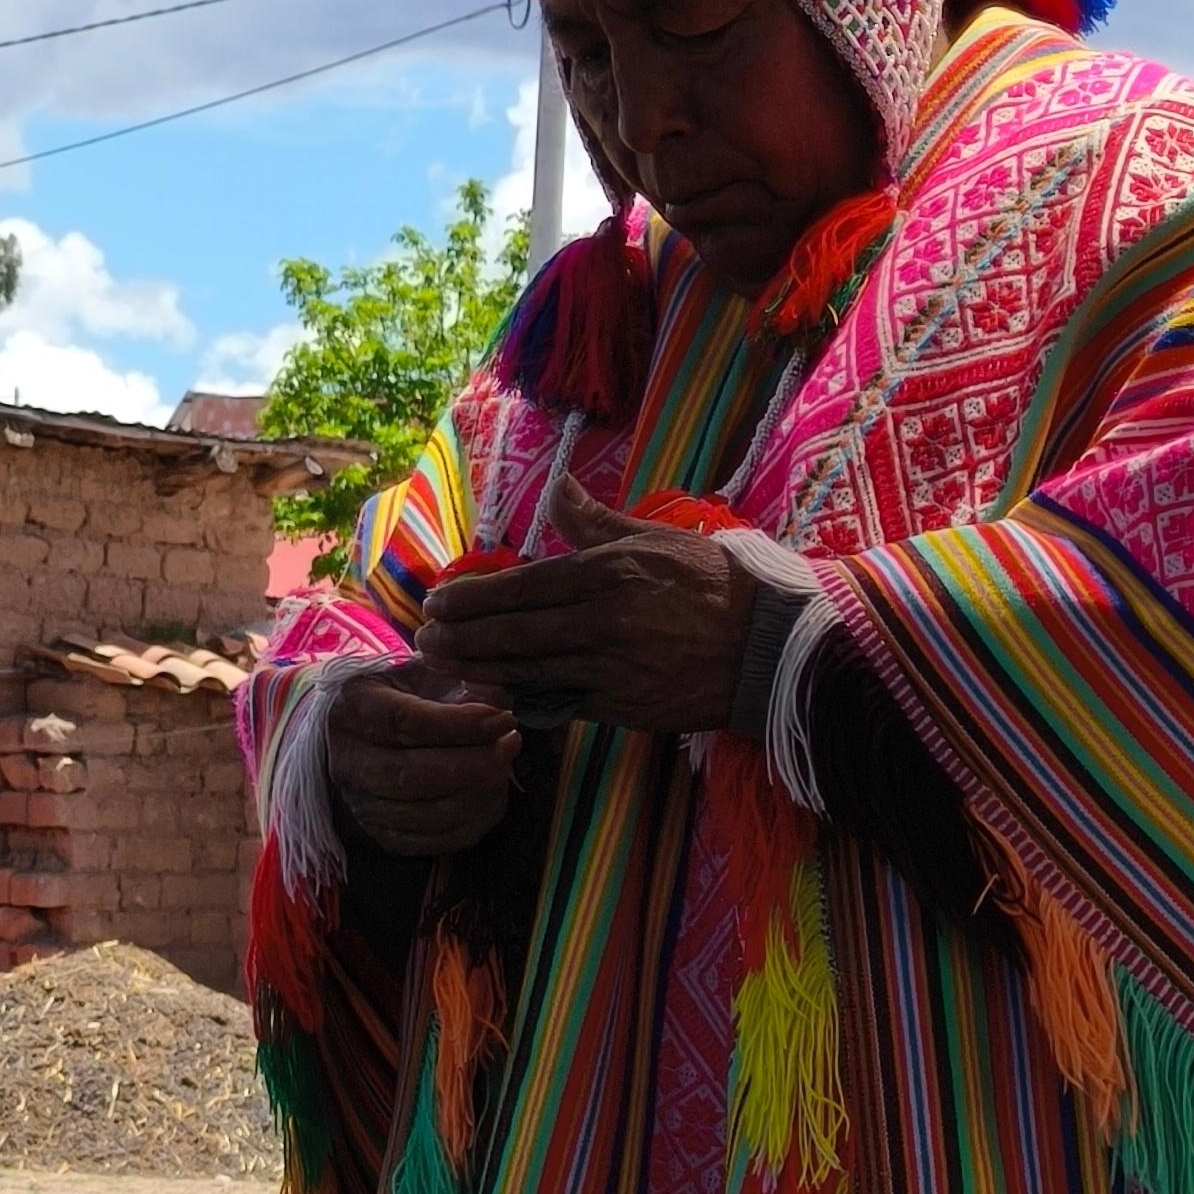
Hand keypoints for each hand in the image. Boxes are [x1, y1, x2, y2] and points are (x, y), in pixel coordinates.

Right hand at [327, 659, 522, 858]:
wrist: (368, 741)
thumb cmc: (404, 699)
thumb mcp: (424, 674)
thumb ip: (459, 683)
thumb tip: (499, 703)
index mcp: (353, 708)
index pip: (404, 721)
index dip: (460, 723)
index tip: (503, 718)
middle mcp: (349, 761)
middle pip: (413, 774)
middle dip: (474, 763)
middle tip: (511, 745)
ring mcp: (364, 805)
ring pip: (429, 814)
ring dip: (480, 794)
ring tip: (505, 767)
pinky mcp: (386, 837)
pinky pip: (438, 840)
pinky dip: (476, 821)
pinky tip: (493, 794)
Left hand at [417, 470, 746, 736]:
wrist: (768, 647)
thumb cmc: (714, 585)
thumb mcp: (656, 538)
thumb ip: (595, 521)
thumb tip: (557, 487)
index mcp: (609, 572)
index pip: (523, 586)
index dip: (474, 597)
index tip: (440, 602)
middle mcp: (605, 620)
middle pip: (515, 631)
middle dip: (463, 637)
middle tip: (424, 639)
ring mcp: (614, 667)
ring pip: (531, 670)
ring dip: (481, 668)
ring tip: (447, 664)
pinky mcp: (627, 706)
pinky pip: (563, 703)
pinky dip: (526, 700)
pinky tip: (497, 695)